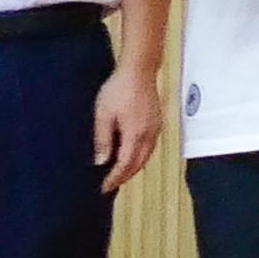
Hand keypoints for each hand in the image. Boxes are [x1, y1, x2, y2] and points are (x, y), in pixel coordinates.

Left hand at [93, 70, 160, 187]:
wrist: (138, 70)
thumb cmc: (119, 89)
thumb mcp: (103, 114)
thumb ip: (103, 140)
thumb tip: (101, 161)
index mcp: (135, 134)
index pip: (125, 164)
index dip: (114, 178)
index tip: (103, 187)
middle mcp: (149, 135)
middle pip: (139, 164)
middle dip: (125, 177)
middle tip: (110, 185)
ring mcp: (155, 129)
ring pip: (146, 157)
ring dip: (133, 168)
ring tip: (120, 174)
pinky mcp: (157, 122)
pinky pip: (150, 147)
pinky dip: (140, 157)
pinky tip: (131, 155)